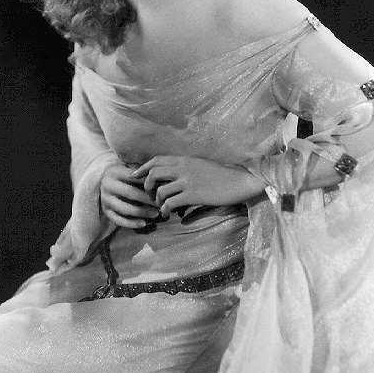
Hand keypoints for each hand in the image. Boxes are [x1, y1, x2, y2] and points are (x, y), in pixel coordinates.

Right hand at [100, 164, 158, 228]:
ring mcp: (105, 199)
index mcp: (114, 172)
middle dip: (148, 199)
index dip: (148, 183)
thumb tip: (161, 180)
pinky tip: (144, 223)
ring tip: (156, 214)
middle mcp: (107, 185)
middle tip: (162, 203)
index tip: (162, 187)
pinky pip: (118, 220)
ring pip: (124, 208)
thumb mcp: (129, 169)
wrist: (103, 180)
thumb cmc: (123, 174)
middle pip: (130, 193)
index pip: (134, 177)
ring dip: (142, 212)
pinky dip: (131, 223)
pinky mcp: (105, 211)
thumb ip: (142, 173)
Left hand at [131, 155, 266, 215]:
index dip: (143, 167)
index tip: (135, 175)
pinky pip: (170, 203)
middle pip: (153, 172)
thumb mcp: (201, 165)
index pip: (157, 160)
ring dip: (156, 200)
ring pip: (160, 190)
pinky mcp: (192, 194)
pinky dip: (165, 209)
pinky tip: (167, 213)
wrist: (239, 181)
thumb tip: (173, 175)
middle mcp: (183, 167)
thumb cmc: (222, 175)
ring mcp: (187, 181)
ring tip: (160, 206)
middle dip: (146, 185)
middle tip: (148, 194)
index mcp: (184, 159)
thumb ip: (186, 168)